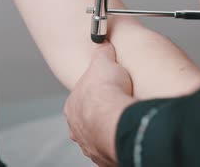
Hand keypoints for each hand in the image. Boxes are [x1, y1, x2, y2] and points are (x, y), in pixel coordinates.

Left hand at [64, 42, 136, 166]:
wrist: (117, 116)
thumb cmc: (106, 91)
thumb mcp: (104, 62)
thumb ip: (102, 54)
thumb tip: (102, 44)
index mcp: (73, 106)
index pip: (81, 101)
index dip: (95, 95)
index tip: (107, 92)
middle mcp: (77, 129)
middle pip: (87, 122)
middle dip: (100, 117)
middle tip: (116, 109)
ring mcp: (89, 145)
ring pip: (97, 138)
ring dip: (108, 132)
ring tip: (123, 123)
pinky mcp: (104, 158)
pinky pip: (110, 152)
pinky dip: (117, 145)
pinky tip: (126, 137)